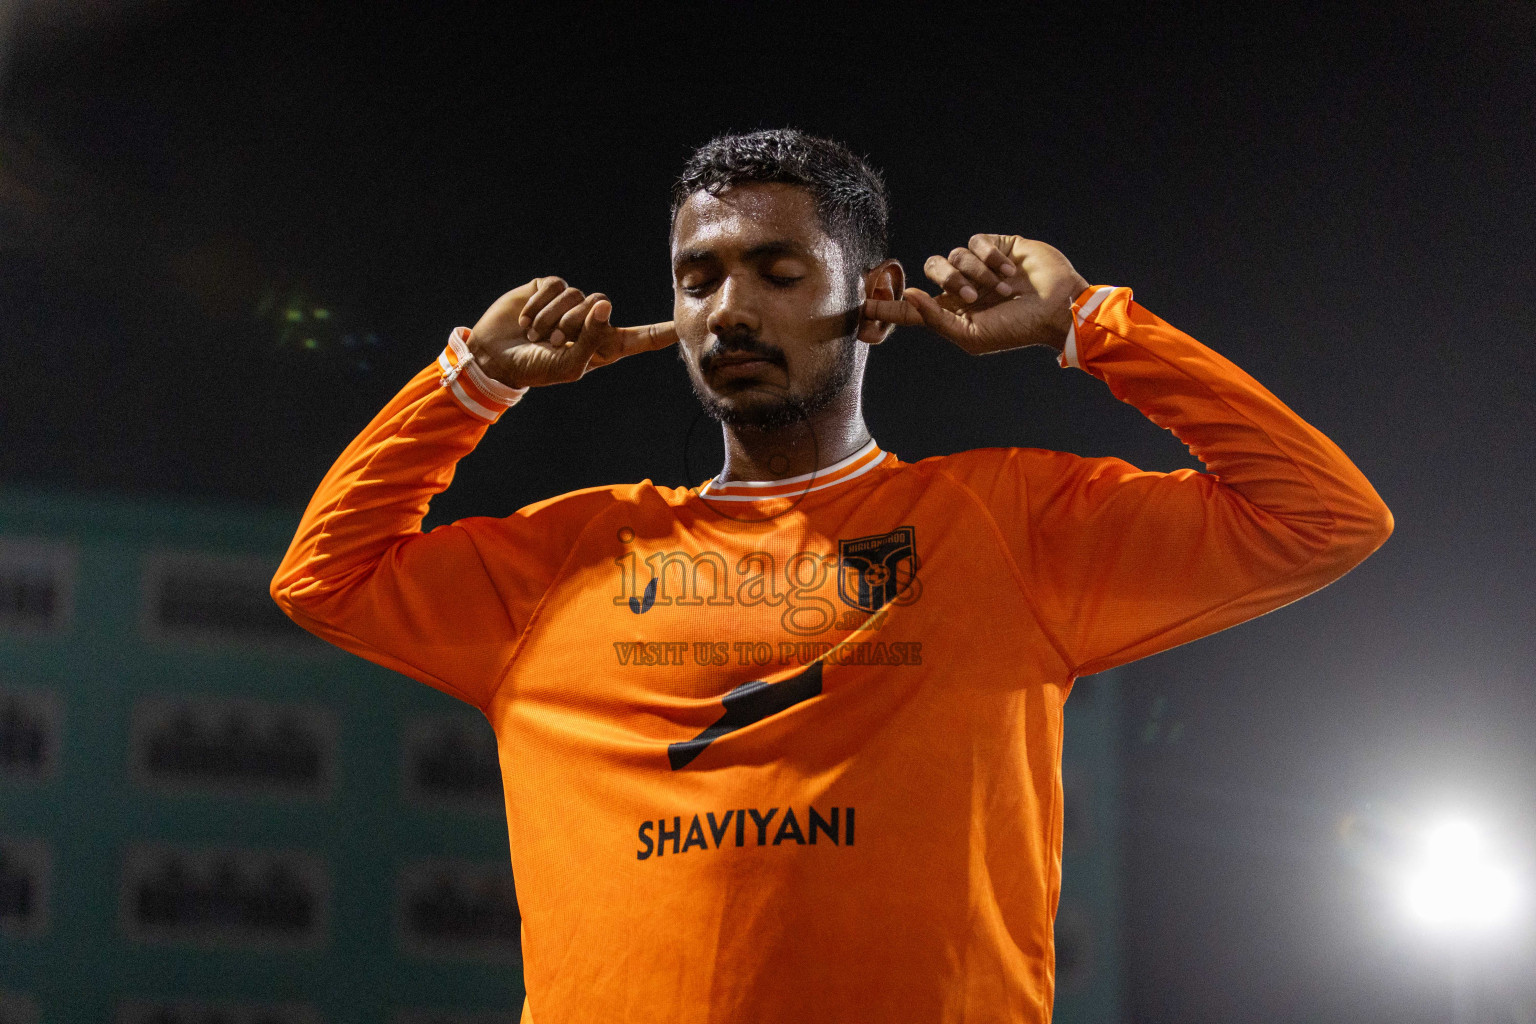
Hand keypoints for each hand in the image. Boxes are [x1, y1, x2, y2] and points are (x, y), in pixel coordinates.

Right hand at [467, 277, 678, 388]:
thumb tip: (604, 305)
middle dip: (572, 325)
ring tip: (534, 335)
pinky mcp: (549, 289)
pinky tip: (525, 319)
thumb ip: (591, 339)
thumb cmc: (535, 369)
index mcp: (603, 346)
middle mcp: (591, 322)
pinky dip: (539, 304)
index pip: (640, 338)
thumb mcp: (567, 365)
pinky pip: (555, 286)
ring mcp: (570, 303)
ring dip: (551, 318)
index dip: (661, 332)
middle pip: (601, 306)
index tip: (684, 326)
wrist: (495, 356)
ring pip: (577, 295)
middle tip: (551, 342)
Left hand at [862, 235, 1088, 354]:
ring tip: (1003, 288)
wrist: (1057, 308)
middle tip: (974, 297)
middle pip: (930, 270)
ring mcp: (977, 265)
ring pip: (952, 255)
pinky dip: (990, 257)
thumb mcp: (971, 336)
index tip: (861, 305)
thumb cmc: (1016, 330)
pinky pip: (974, 242)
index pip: (912, 309)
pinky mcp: (995, 245)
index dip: (887, 307)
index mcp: (952, 313)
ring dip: (977, 274)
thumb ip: (935, 319)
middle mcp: (961, 287)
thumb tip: (907, 295)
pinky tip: (1010, 270)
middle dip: (949, 282)